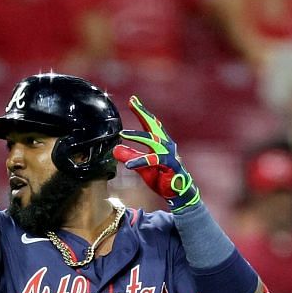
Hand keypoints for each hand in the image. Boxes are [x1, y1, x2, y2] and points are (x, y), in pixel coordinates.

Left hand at [114, 97, 199, 212]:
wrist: (177, 193)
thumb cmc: (161, 177)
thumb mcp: (142, 166)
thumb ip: (130, 156)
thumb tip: (114, 149)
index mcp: (160, 142)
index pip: (150, 124)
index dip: (142, 111)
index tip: (132, 99)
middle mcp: (166, 144)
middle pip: (154, 125)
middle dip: (143, 112)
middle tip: (132, 102)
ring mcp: (169, 153)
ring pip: (153, 141)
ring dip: (137, 136)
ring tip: (123, 134)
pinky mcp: (170, 165)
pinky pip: (154, 161)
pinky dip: (140, 161)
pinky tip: (128, 164)